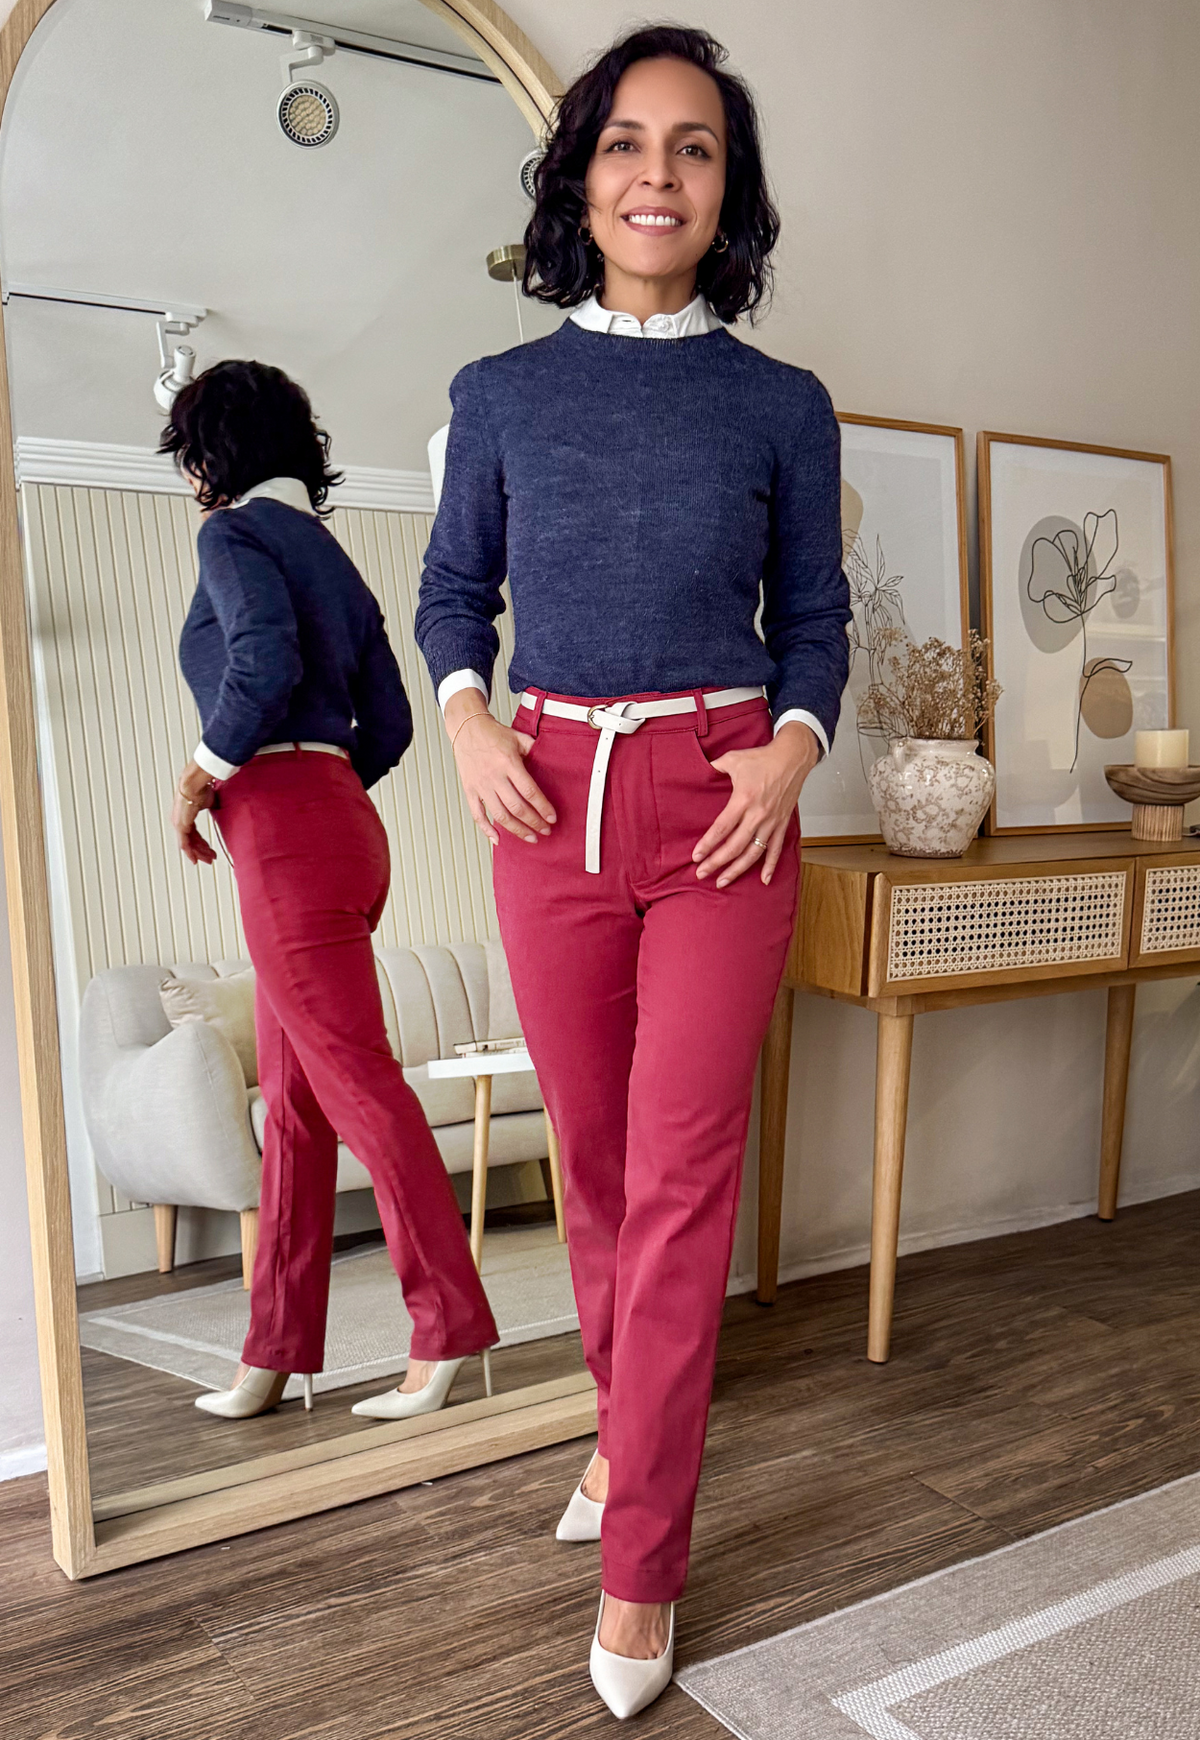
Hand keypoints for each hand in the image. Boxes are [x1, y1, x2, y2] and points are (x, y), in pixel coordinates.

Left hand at [172, 761, 216, 864]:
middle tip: (211, 858)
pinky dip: (190, 853)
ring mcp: (179, 824)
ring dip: (199, 853)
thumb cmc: (201, 789)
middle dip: (202, 851)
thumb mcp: (210, 802)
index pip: (194, 834)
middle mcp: (180, 822)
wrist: (195, 784)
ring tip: (209, 859)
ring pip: (189, 845)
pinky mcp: (180, 826)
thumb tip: (221, 808)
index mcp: (186, 816)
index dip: (202, 843)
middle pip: (192, 841)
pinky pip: (185, 844)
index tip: (209, 849)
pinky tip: (195, 859)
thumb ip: (213, 808)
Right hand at [446, 692, 555, 846]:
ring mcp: (481, 785)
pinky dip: (487, 830)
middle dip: (534, 822)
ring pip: (500, 816)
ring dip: (517, 830)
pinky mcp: (470, 791)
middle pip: (517, 807)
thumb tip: (552, 761)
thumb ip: (535, 750)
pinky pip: (477, 816)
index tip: (552, 818)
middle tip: (546, 830)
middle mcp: (494, 776)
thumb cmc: (493, 734)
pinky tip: (499, 840)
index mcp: (508, 762)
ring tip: (531, 838)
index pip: (529, 791)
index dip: (542, 807)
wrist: (467, 728)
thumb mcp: (518, 737)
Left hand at [693, 720, 818, 887]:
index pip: (722, 828)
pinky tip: (763, 880)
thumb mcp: (733, 759)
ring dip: (737, 870)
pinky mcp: (782, 823)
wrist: (792, 757)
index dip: (708, 844)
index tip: (696, 856)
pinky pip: (776, 848)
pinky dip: (771, 865)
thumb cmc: (763, 758)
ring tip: (722, 881)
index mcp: (744, 799)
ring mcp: (772, 821)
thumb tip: (697, 772)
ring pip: (753, 853)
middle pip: (735, 846)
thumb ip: (713, 768)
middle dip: (716, 862)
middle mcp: (758, 814)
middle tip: (701, 873)